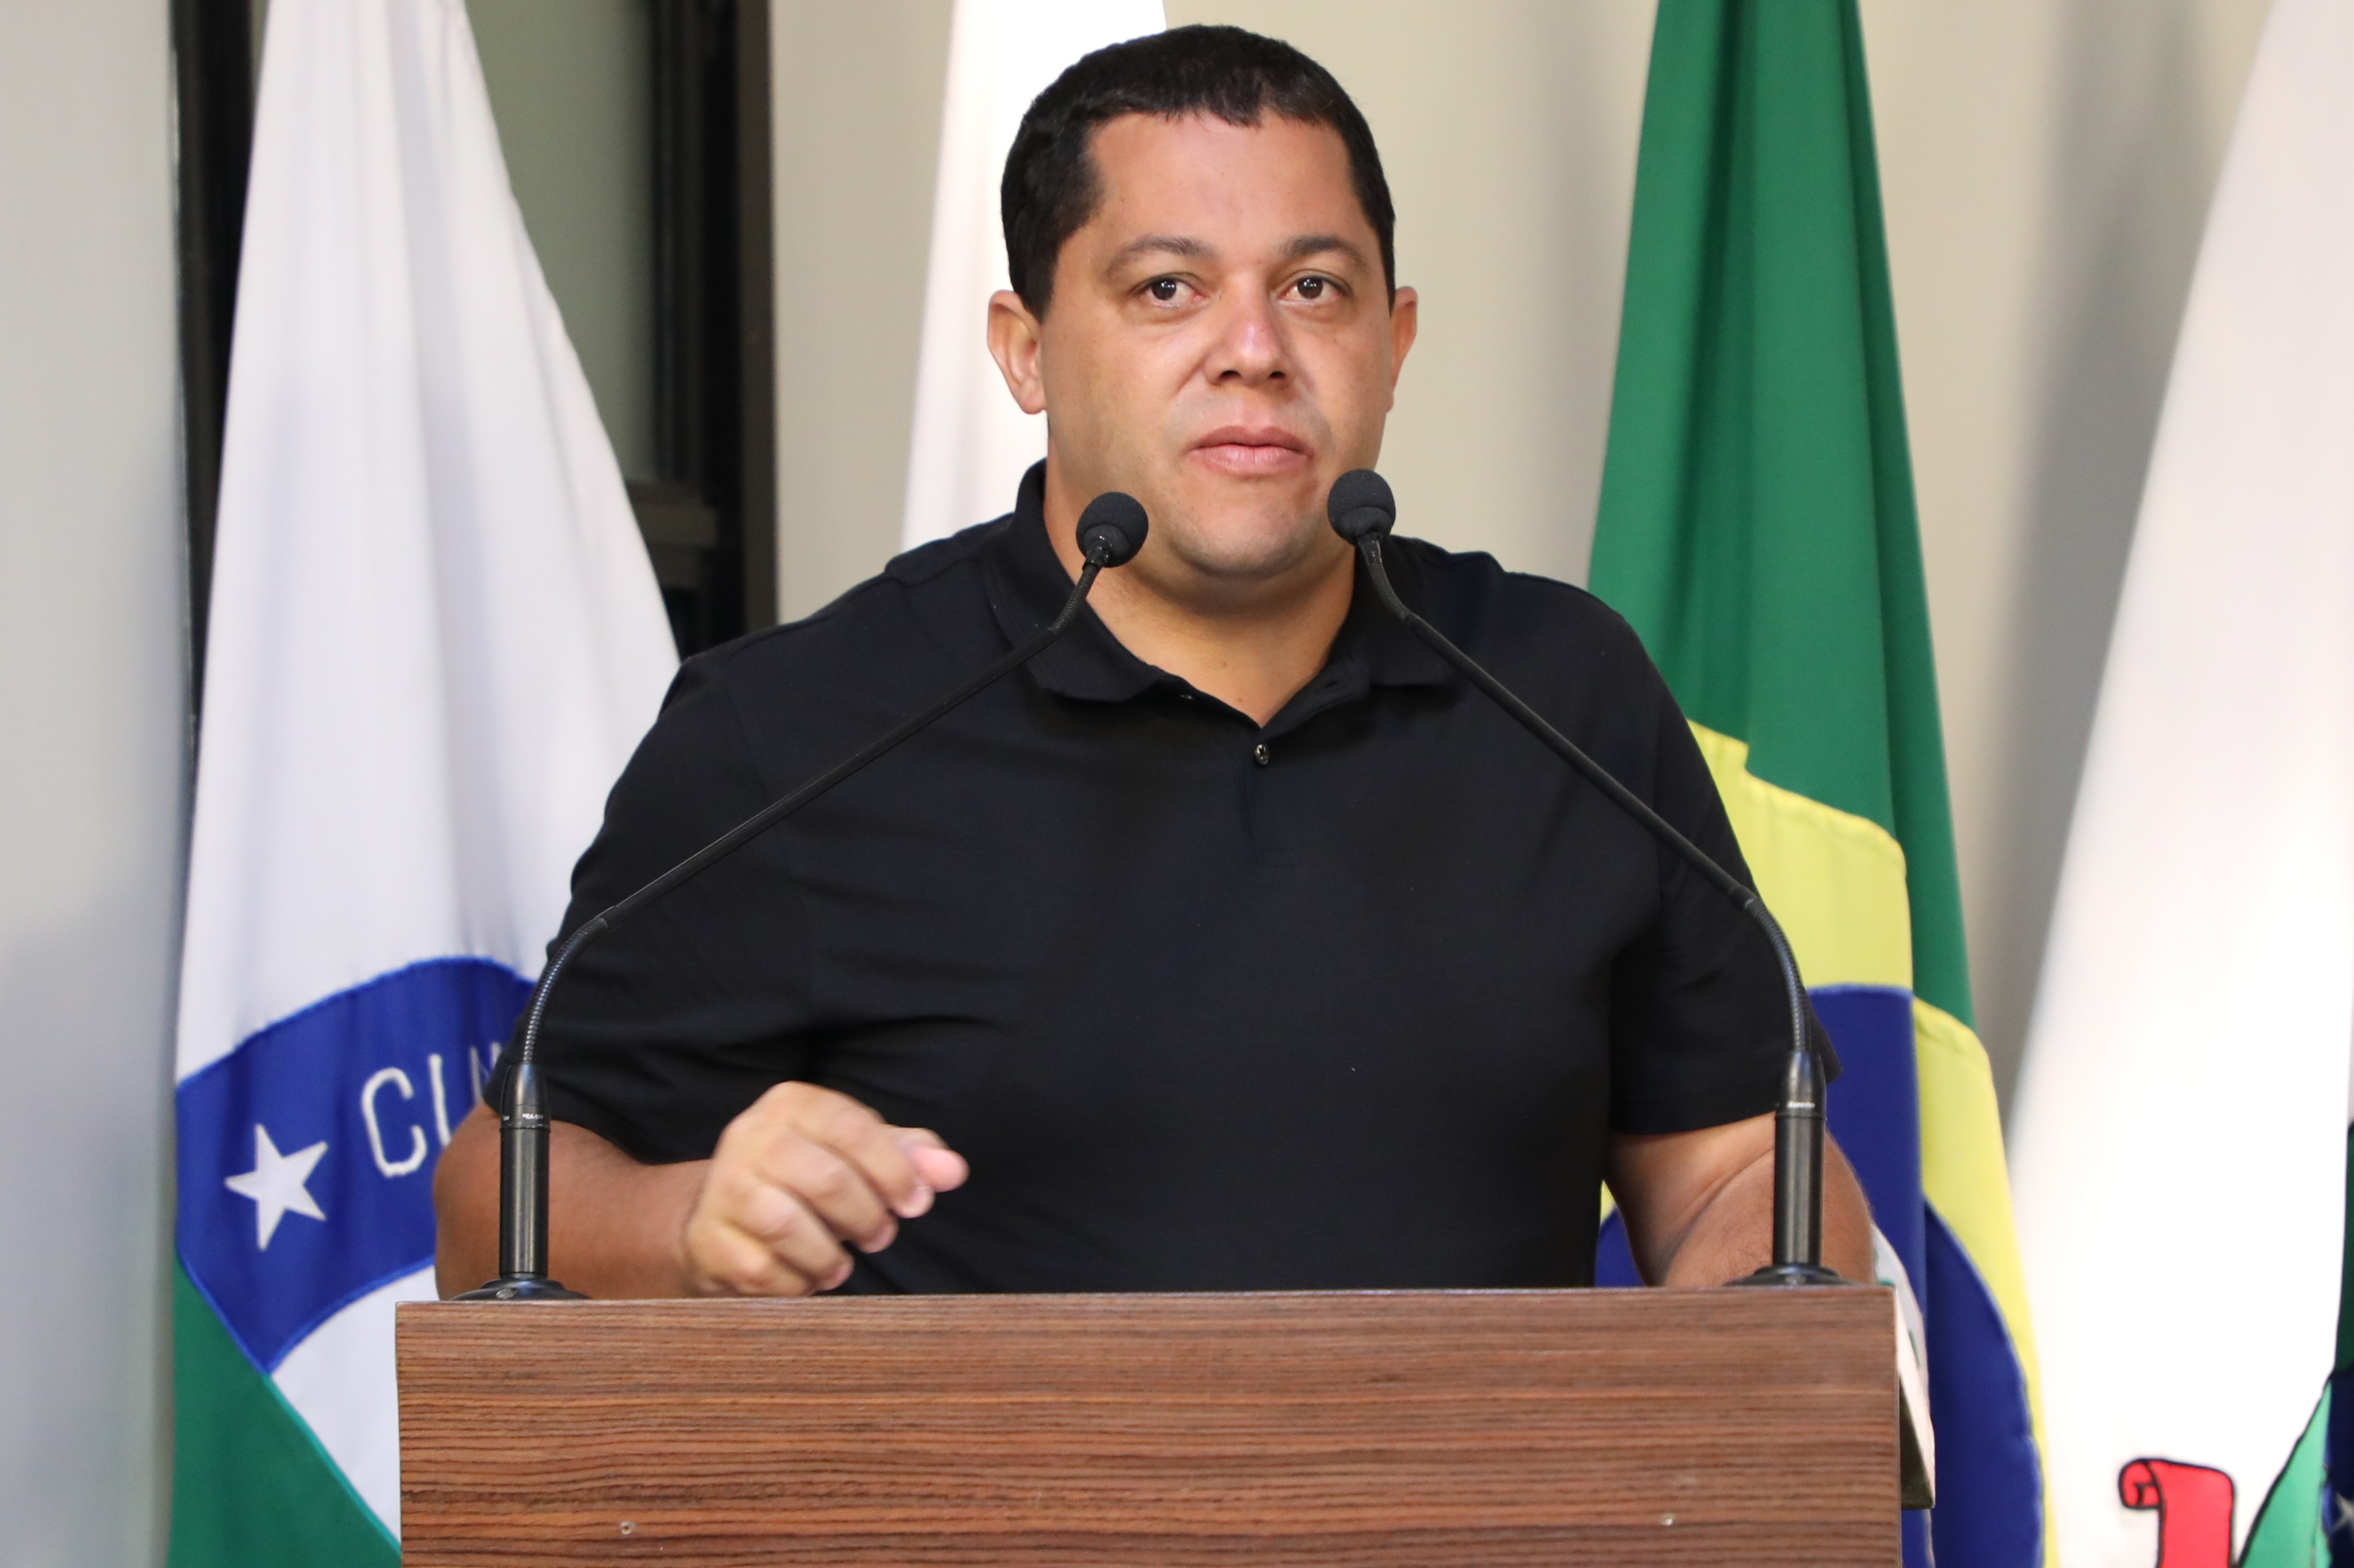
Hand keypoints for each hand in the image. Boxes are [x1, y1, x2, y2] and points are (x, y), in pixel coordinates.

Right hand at [678, 1082, 968, 1295]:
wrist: (723, 1215)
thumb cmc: (807, 1177)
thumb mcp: (858, 1154)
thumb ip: (908, 1156)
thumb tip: (953, 1171)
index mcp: (790, 1104)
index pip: (852, 1127)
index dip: (894, 1169)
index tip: (917, 1203)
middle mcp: (749, 1136)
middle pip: (826, 1180)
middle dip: (866, 1217)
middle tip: (880, 1236)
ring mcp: (722, 1189)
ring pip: (787, 1225)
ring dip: (829, 1256)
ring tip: (842, 1264)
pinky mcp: (707, 1239)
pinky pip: (762, 1270)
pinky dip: (796, 1283)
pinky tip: (805, 1277)